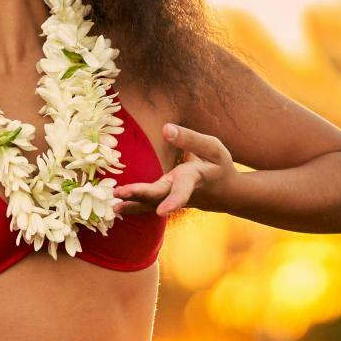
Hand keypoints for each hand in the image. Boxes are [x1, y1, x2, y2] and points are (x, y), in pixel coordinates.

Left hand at [112, 122, 236, 217]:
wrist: (227, 194)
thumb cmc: (219, 166)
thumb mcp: (213, 148)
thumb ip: (190, 139)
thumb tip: (165, 128)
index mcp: (194, 178)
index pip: (183, 189)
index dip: (173, 200)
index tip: (162, 211)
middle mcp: (180, 192)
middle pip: (159, 195)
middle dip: (140, 195)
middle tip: (119, 193)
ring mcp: (172, 200)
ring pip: (151, 204)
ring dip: (132, 205)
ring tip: (114, 207)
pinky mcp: (165, 202)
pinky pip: (148, 206)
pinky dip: (133, 207)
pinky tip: (116, 209)